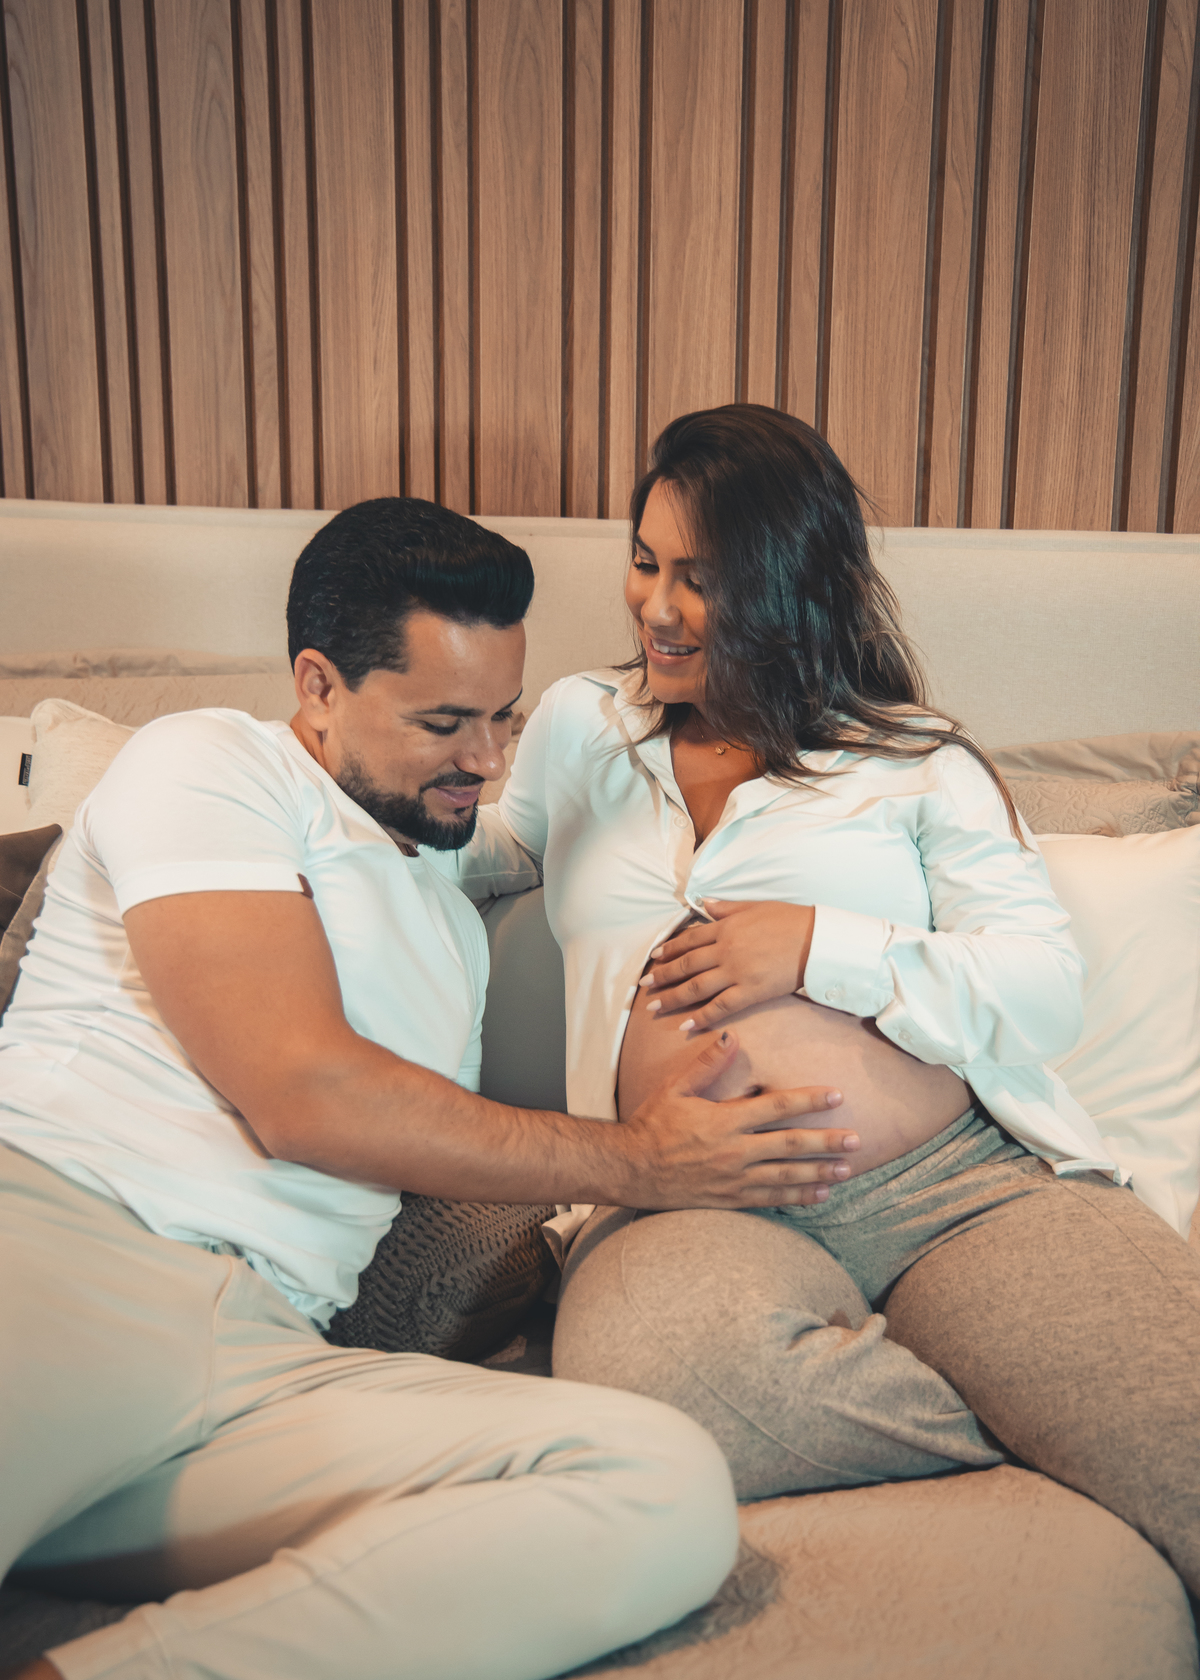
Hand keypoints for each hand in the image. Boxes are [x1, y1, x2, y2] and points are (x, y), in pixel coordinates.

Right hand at [619, 1029, 856, 1209]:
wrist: (630, 1169)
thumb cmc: (652, 1125)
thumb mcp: (675, 1089)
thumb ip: (707, 1064)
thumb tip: (732, 1037)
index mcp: (724, 1120)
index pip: (776, 1107)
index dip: (809, 1100)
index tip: (836, 1096)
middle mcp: (734, 1151)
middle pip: (790, 1145)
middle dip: (826, 1142)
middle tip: (856, 1140)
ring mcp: (733, 1178)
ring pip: (786, 1176)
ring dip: (819, 1172)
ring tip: (846, 1169)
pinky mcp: (729, 1199)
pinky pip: (770, 1199)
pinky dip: (797, 1197)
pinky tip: (819, 1193)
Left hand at [638, 899, 815, 1030]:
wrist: (816, 939)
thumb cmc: (790, 920)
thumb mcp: (755, 906)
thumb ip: (727, 908)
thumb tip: (705, 904)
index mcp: (726, 928)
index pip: (689, 940)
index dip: (669, 950)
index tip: (654, 958)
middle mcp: (725, 950)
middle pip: (686, 965)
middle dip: (663, 976)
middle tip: (644, 986)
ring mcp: (736, 972)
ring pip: (696, 987)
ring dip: (672, 998)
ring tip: (654, 1007)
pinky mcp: (749, 992)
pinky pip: (719, 1007)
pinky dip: (700, 1017)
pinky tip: (684, 1025)